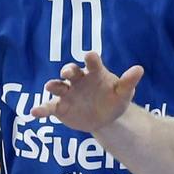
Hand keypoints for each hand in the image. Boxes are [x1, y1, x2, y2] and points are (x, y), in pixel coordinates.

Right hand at [29, 51, 144, 134]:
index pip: (92, 62)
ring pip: (57, 86)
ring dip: (53, 85)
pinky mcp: (60, 107)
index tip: (89, 56)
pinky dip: (41, 109)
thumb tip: (139, 69)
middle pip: (70, 71)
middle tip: (67, 71)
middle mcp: (78, 80)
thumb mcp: (124, 93)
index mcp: (94, 72)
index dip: (90, 59)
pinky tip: (34, 112)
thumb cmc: (114, 99)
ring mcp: (67, 93)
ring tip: (49, 86)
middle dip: (68, 70)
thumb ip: (129, 82)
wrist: (105, 117)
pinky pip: (49, 107)